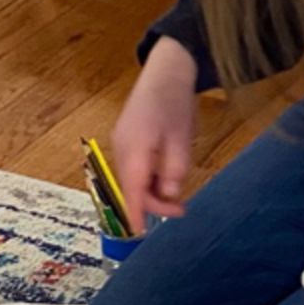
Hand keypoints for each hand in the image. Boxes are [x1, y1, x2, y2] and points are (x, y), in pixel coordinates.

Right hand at [111, 36, 197, 223]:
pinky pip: (134, 167)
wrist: (165, 72)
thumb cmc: (175, 104)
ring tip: (176, 192)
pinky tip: (165, 173)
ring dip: (152, 190)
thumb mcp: (182, 140)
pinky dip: (147, 177)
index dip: (136, 215)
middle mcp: (120, 150)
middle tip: (182, 208)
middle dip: (154, 202)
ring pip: (132, 178)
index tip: (142, 232)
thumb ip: (174, 171)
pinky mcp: (125, 139)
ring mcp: (120, 144)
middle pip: (131, 187)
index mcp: (133, 151)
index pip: (131, 192)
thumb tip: (168, 196)